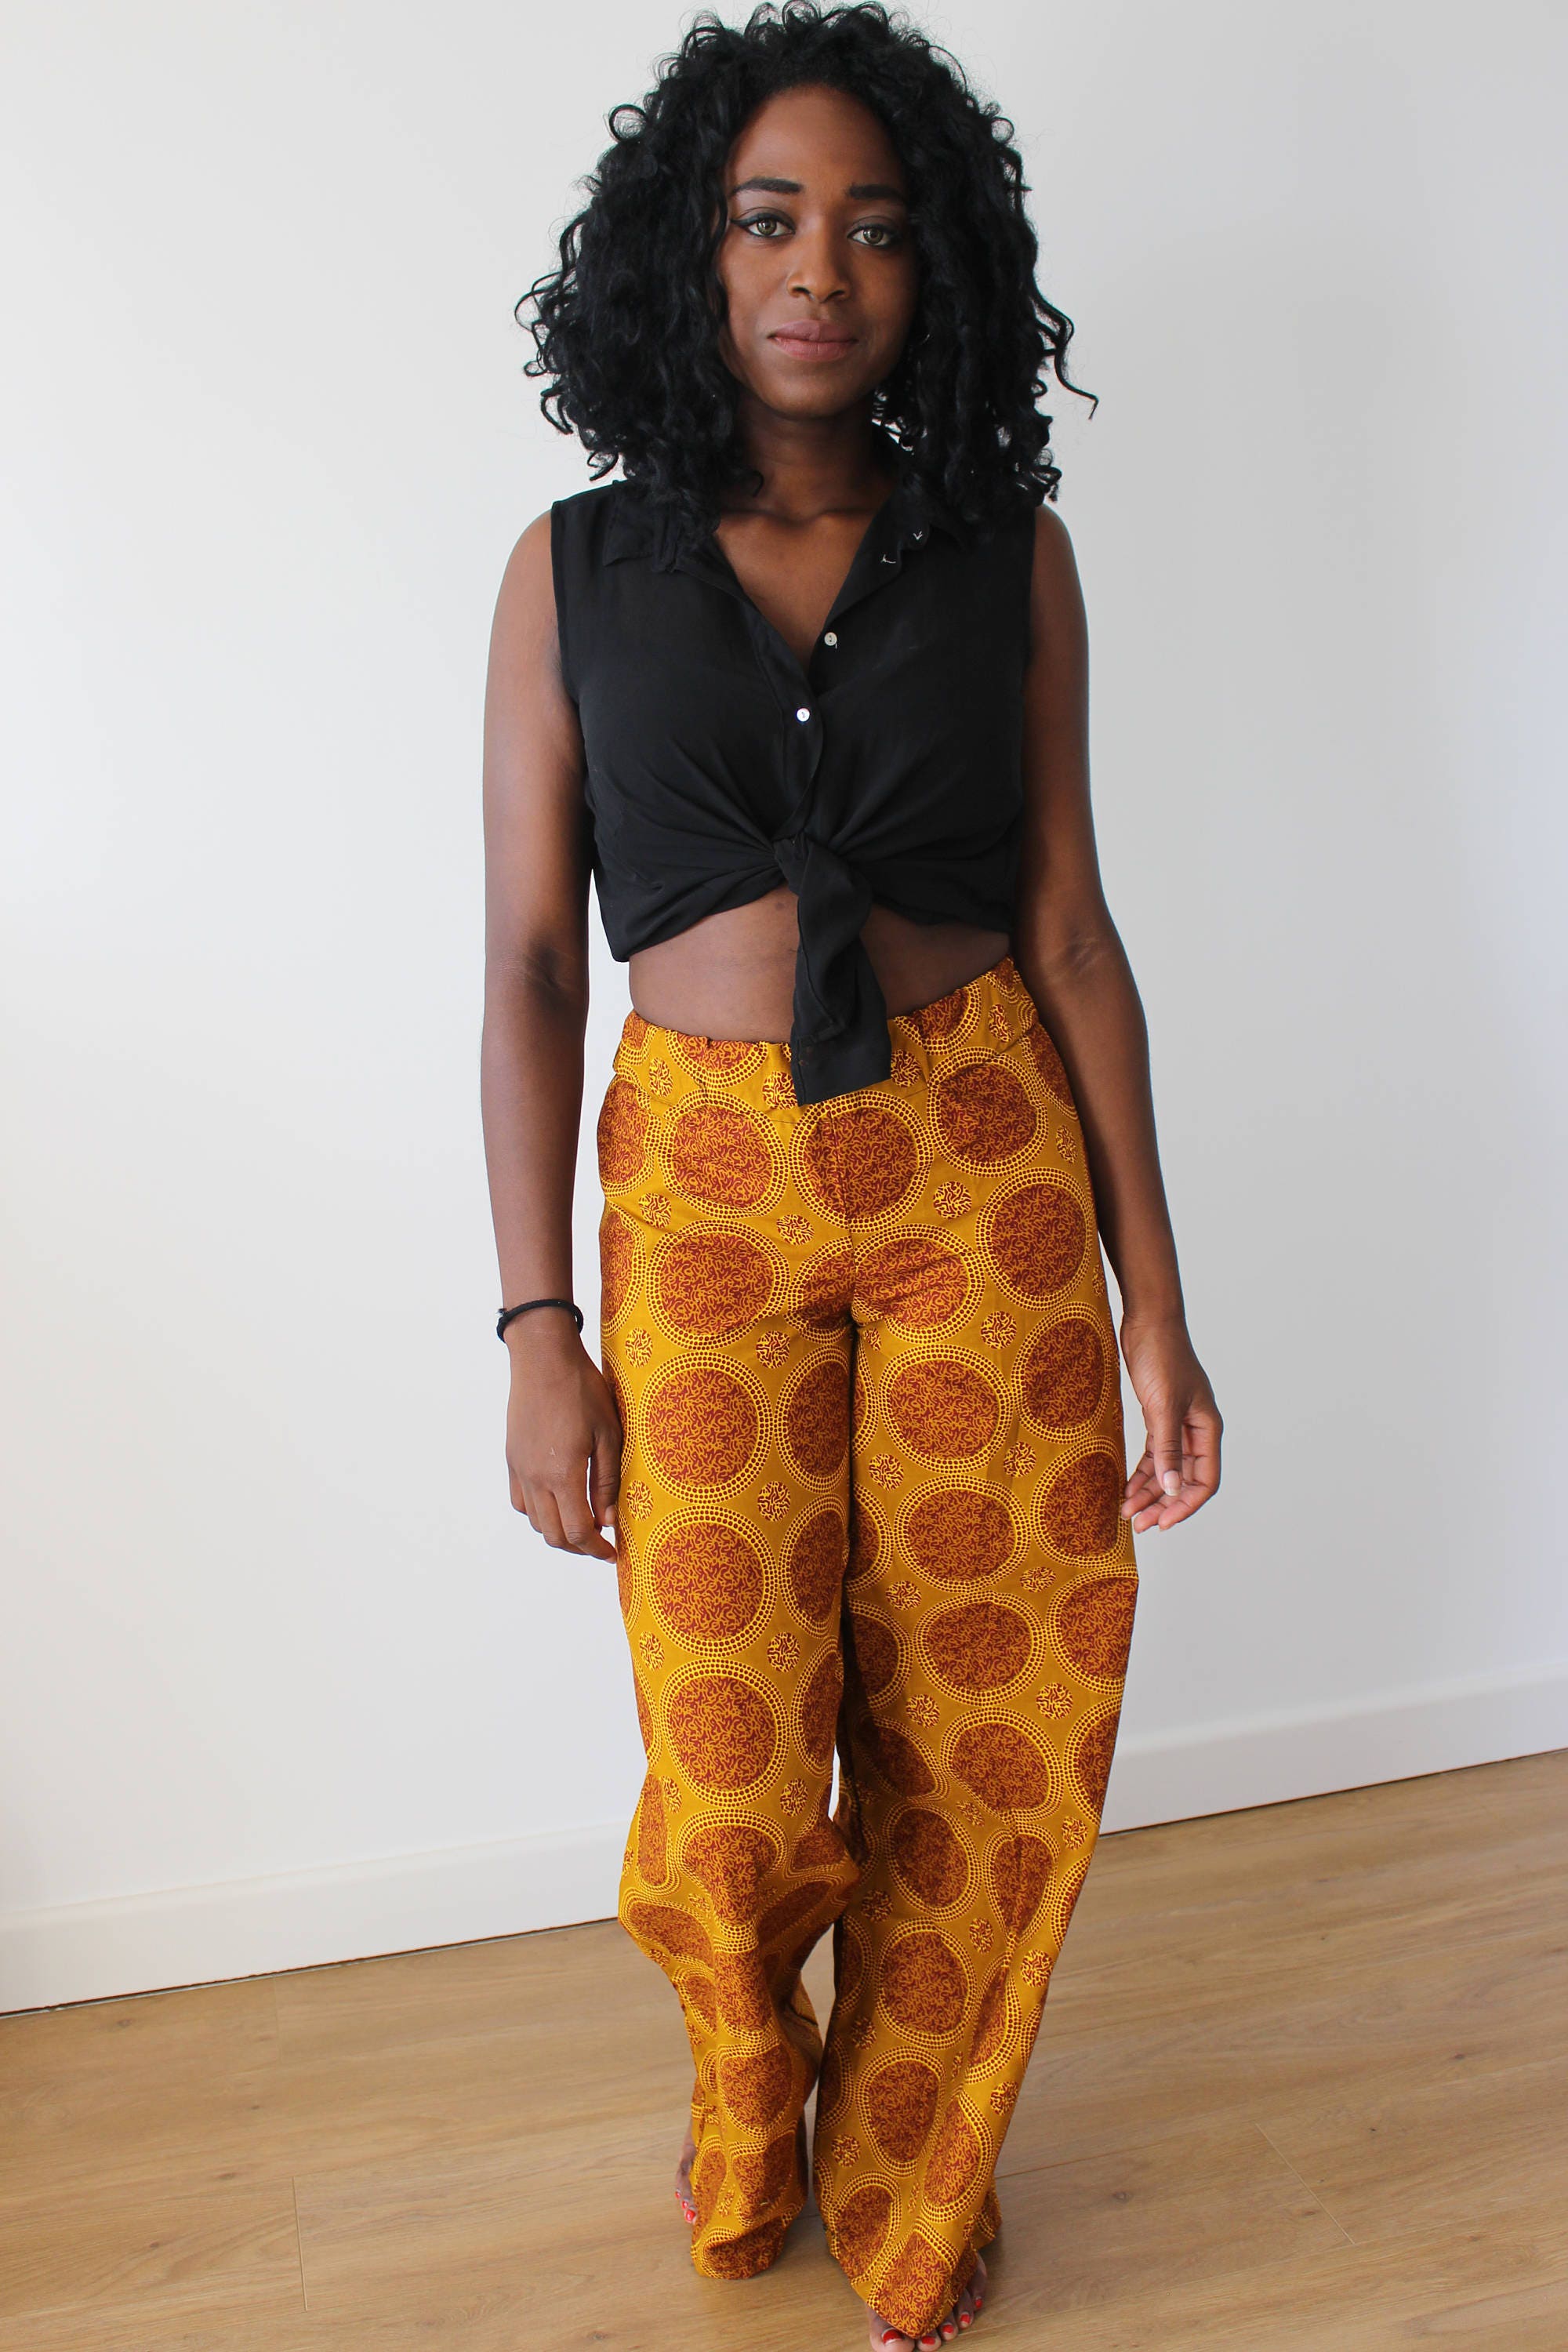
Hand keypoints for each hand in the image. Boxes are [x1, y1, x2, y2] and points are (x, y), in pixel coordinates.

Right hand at [504, 1315, 621, 1559]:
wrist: (543, 1358)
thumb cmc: (582, 1391)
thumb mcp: (609, 1434)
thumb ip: (607, 1481)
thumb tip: (609, 1521)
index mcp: (563, 1474)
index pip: (578, 1531)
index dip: (596, 1550)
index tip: (612, 1553)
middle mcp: (536, 1478)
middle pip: (553, 1534)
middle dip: (579, 1546)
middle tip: (601, 1541)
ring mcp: (520, 1469)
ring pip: (535, 1521)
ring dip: (558, 1530)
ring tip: (582, 1521)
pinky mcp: (512, 1458)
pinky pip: (520, 1501)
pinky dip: (538, 1512)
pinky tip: (556, 1501)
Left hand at [1117, 1312, 1221, 1533]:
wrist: (1147, 1321)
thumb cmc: (1161, 1356)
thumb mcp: (1163, 1406)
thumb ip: (1167, 1449)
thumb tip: (1172, 1488)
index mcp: (1207, 1428)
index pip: (1205, 1480)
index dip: (1185, 1505)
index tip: (1162, 1523)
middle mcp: (1196, 1430)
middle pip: (1184, 1479)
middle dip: (1162, 1504)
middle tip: (1138, 1525)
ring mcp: (1177, 1423)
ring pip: (1167, 1469)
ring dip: (1149, 1492)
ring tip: (1127, 1513)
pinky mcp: (1158, 1416)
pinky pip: (1153, 1454)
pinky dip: (1141, 1472)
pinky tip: (1126, 1488)